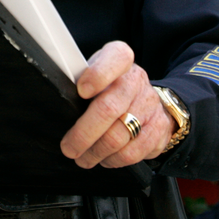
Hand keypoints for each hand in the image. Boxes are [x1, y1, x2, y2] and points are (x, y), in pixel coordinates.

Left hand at [59, 41, 176, 168]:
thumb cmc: (110, 86)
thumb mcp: (94, 71)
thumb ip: (80, 79)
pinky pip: (131, 153)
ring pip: (118, 136)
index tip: (81, 91)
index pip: (116, 58)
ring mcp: (149, 104)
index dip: (98, 75)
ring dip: (95, 152)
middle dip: (84, 133)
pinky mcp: (158, 129)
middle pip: (109, 108)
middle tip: (69, 148)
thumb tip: (59, 100)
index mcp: (119, 58)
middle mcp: (136, 80)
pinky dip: (112, 160)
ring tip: (83, 156)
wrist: (147, 100)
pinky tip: (104, 157)